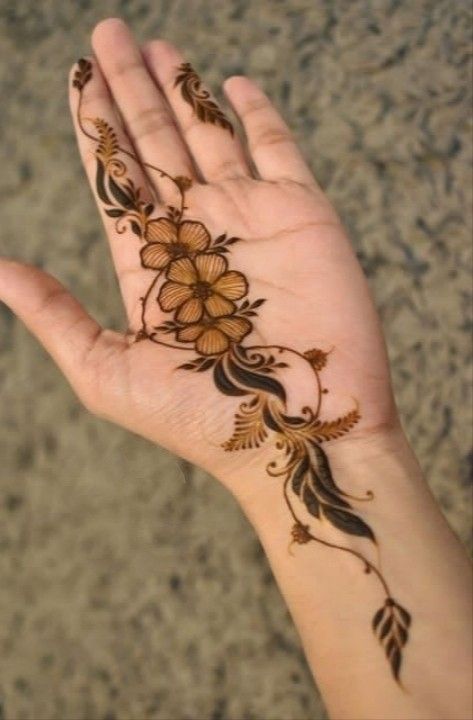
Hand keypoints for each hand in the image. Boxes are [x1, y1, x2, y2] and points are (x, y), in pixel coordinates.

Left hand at [0, 19, 396, 498]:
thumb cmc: (203, 421)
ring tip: (156, 44)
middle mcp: (197, 235)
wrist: (299, 437)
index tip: (76, 79)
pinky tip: (232, 85)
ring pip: (208, 137)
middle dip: (129, 91)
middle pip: (154, 145)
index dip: (93, 128)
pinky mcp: (303, 216)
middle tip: (109, 36)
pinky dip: (257, 116)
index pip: (115, 180)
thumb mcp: (109, 373)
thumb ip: (54, 317)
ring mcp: (250, 221)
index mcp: (150, 265)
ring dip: (181, 90)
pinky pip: (278, 150)